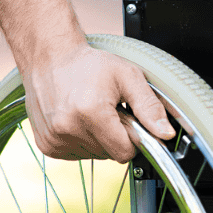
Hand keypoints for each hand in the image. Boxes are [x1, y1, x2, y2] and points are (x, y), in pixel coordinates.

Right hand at [20, 42, 178, 161]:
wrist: (49, 57)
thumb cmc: (89, 65)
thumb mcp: (128, 77)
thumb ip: (150, 107)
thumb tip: (166, 134)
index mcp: (91, 113)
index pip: (125, 152)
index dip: (132, 138)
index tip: (127, 119)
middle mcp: (68, 129)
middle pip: (111, 154)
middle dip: (116, 136)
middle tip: (108, 111)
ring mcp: (55, 139)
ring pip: (95, 155)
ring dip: (99, 139)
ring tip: (91, 112)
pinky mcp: (47, 145)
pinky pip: (78, 154)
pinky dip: (83, 141)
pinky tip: (77, 120)